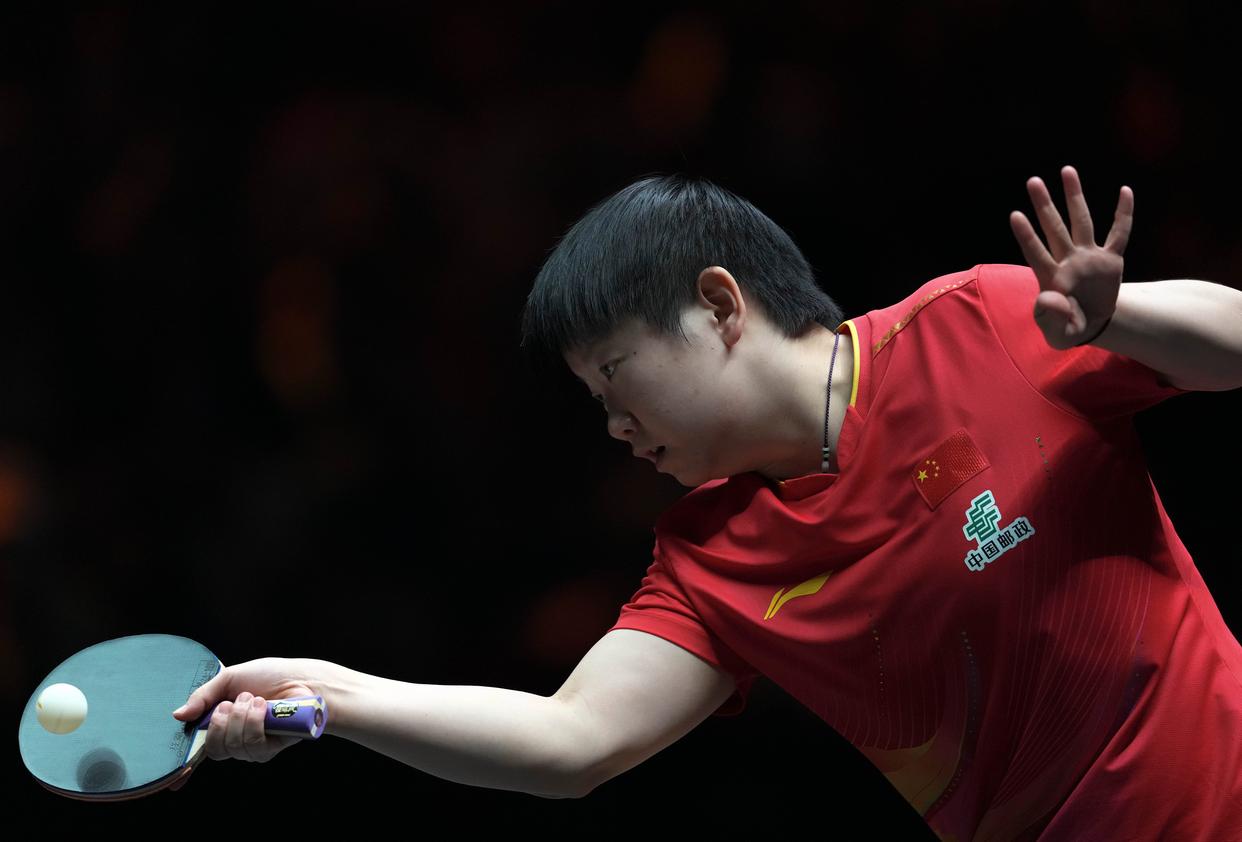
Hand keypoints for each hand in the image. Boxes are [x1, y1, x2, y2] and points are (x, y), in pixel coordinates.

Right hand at [171, 657, 320, 763]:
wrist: (301, 679)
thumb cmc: (269, 677)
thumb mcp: (229, 679)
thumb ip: (203, 696)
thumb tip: (177, 715)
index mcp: (221, 724)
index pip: (199, 751)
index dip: (184, 769)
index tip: (173, 783)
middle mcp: (234, 740)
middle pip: (212, 749)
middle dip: (219, 721)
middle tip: (233, 701)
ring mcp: (251, 748)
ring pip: (231, 745)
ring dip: (241, 716)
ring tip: (254, 699)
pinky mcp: (269, 750)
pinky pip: (251, 744)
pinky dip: (255, 720)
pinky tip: (265, 708)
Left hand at [1009, 165, 1133, 349]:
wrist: (1092, 325)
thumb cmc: (1068, 328)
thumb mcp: (1058, 333)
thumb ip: (1051, 318)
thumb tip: (1050, 299)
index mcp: (1051, 278)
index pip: (1036, 252)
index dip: (1026, 235)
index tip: (1015, 215)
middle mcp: (1068, 261)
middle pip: (1054, 228)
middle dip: (1044, 205)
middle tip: (1032, 181)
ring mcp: (1089, 257)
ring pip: (1082, 221)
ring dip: (1075, 197)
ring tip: (1066, 170)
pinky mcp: (1111, 259)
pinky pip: (1120, 233)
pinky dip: (1123, 214)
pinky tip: (1125, 191)